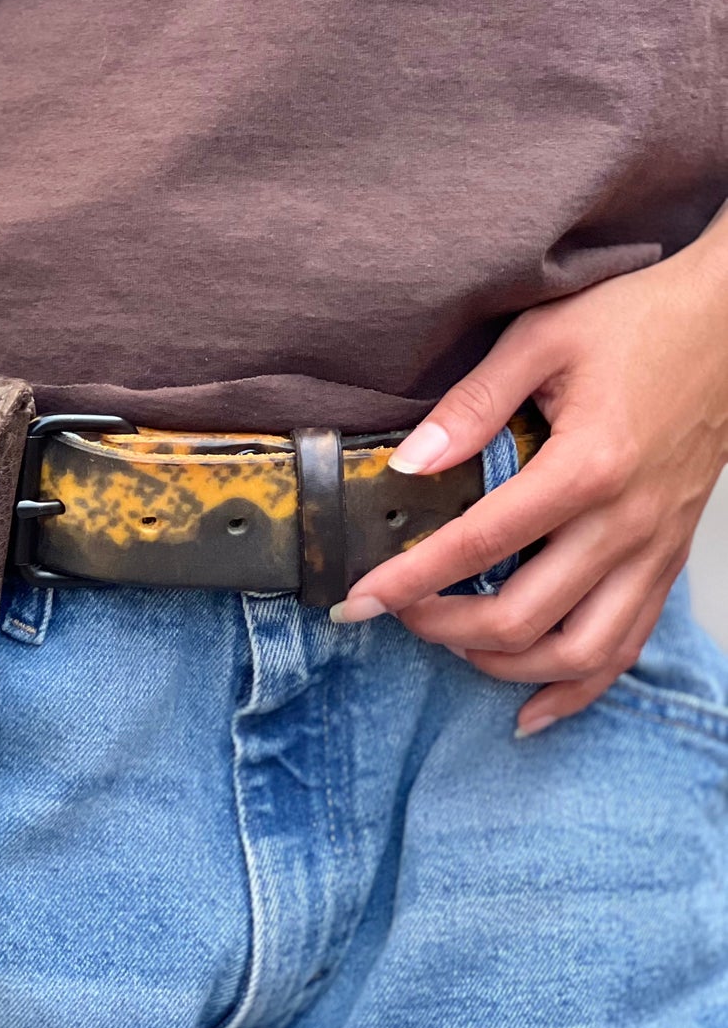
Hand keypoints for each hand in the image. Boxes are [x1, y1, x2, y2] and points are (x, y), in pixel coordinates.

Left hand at [331, 231, 727, 734]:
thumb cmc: (640, 321)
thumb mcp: (542, 338)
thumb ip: (471, 404)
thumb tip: (408, 463)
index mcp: (587, 467)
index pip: (478, 545)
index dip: (410, 581)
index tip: (358, 599)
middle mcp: (626, 524)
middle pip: (524, 618)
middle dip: (444, 630)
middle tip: (397, 612)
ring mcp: (653, 550)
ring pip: (578, 653)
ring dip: (505, 666)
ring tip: (452, 646)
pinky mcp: (668, 561)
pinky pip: (626, 648)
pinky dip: (576, 688)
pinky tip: (531, 705)